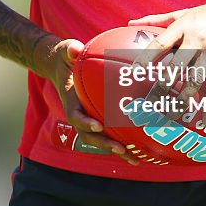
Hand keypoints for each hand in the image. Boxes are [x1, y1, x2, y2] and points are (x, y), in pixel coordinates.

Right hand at [46, 38, 139, 165]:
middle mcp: (80, 115)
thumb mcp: (66, 52)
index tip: (98, 125)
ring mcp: (89, 120)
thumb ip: (70, 51)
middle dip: (105, 144)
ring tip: (136, 158)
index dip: (85, 123)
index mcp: (71, 102)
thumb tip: (74, 47)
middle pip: (90, 136)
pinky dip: (125, 143)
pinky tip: (143, 149)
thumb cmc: (66, 59)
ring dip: (118, 150)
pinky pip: (111, 133)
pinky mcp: (99, 120)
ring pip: (102, 140)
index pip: (76, 116)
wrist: (62, 68)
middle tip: (121, 149)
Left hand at [128, 0, 205, 98]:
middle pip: (175, 66)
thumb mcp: (184, 13)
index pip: (160, 43)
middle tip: (151, 104)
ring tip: (173, 114)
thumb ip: (158, 19)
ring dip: (183, 99)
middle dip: (162, 86)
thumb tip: (130, 22)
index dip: (147, 58)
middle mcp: (196, 39)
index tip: (135, 73)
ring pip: (194, 80)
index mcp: (182, 26)